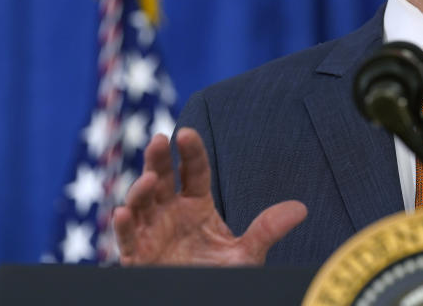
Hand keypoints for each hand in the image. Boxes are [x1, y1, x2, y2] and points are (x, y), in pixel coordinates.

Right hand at [113, 128, 306, 264]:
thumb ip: (267, 230)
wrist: (203, 302)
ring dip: (140, 190)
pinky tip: (121, 213)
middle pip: (162, 179)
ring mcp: (152, 233)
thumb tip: (300, 209)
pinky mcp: (138, 257)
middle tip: (158, 139)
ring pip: (140, 205)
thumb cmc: (221, 276)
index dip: (190, 152)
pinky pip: (126, 240)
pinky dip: (122, 227)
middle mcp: (171, 213)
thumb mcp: (247, 254)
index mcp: (196, 204)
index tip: (187, 133)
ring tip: (147, 181)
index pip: (194, 171)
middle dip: (158, 159)